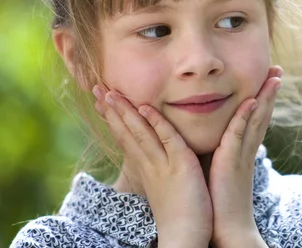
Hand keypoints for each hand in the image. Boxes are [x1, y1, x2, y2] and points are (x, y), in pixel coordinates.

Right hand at [93, 86, 212, 247]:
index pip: (127, 138)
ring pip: (140, 133)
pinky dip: (156, 123)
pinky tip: (146, 108)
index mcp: (147, 169)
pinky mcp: (180, 166)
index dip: (114, 119)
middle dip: (111, 110)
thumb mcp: (168, 187)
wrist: (186, 237)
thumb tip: (161, 162)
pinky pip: (167, 140)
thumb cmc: (182, 214)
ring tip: (110, 92)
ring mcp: (162, 164)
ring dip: (125, 112)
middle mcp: (149, 164)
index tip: (102, 101)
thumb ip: (163, 171)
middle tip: (96, 88)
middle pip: (126, 132)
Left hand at [208, 66, 281, 246]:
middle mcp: (247, 149)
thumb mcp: (221, 172)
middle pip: (262, 114)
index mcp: (243, 151)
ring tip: (275, 77)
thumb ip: (220, 154)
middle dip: (270, 91)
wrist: (227, 228)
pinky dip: (246, 116)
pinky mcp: (231, 161)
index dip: (264, 99)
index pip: (256, 119)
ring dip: (266, 97)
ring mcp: (241, 154)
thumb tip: (212, 142)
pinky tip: (251, 101)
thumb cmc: (220, 202)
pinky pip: (239, 134)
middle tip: (278, 70)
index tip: (269, 80)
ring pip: (256, 119)